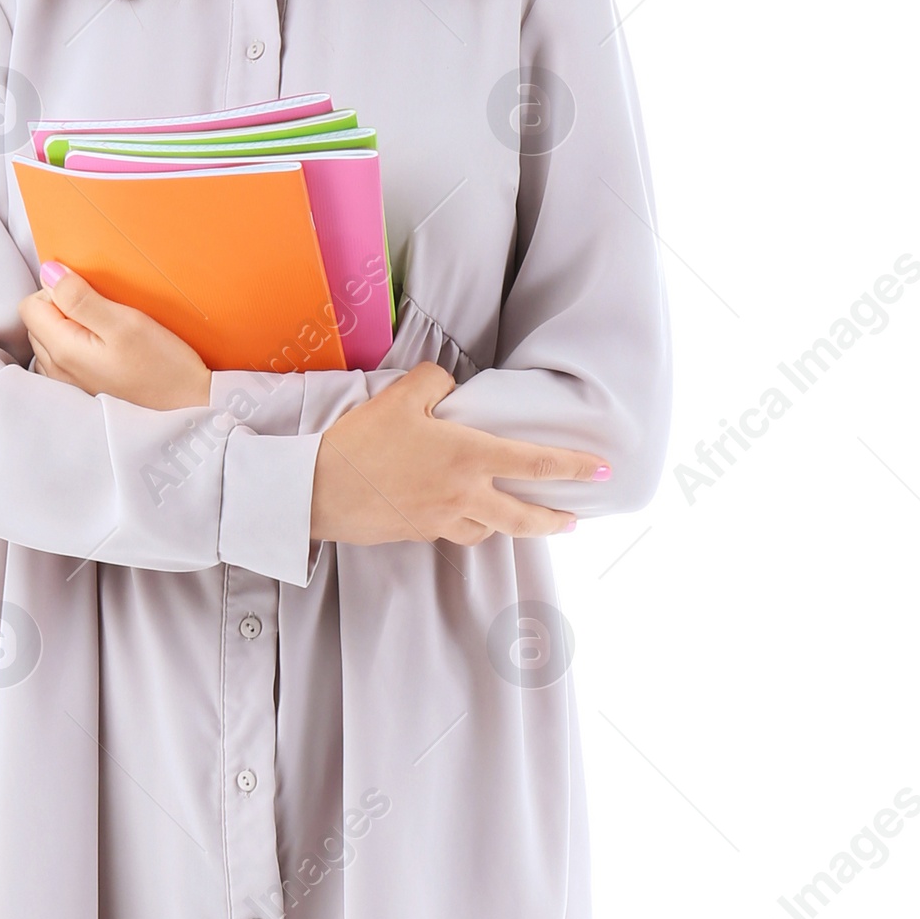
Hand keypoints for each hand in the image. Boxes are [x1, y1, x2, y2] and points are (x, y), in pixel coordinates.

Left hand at [18, 265, 210, 410]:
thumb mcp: (124, 322)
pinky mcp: (82, 390)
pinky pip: (64, 358)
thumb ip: (80, 297)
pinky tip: (107, 350)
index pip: (30, 305)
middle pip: (38, 323)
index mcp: (62, 351)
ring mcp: (67, 384)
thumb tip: (49, 272)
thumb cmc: (163, 367)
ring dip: (71, 328)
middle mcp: (56, 371)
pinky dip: (79, 346)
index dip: (56, 290)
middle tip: (104, 313)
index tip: (89, 295)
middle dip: (62, 308)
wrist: (188, 408)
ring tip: (108, 332)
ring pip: (50, 340)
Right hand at [309, 364, 605, 545]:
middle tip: (575, 520)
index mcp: (468, 456)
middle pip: (525, 517)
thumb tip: (451, 392)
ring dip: (510, 526)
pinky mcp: (419, 534)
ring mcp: (443, 520)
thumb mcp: (401, 395)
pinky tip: (466, 517)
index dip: (575, 466)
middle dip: (556, 520)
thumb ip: (436, 384)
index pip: (537, 462)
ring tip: (520, 519)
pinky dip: (470, 525)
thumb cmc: (359, 441)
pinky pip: (457, 532)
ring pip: (491, 530)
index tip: (602, 469)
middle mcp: (464, 494)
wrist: (317, 491)